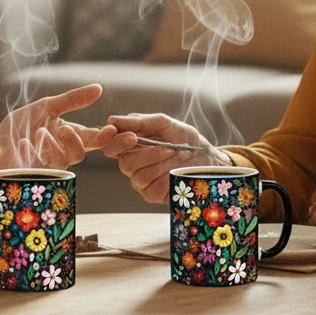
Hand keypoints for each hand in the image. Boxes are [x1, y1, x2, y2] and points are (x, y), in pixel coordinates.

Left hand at [0, 83, 117, 174]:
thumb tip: (98, 88)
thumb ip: (72, 100)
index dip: (105, 137)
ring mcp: (49, 166)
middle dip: (75, 142)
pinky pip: (39, 168)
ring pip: (61, 161)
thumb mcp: (47, 106)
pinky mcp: (33, 175)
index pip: (93, 138)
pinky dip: (30, 152)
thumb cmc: (22, 124)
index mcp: (70, 135)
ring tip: (39, 132)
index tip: (111, 131)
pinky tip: (22, 143)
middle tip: (65, 129)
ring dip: (51, 145)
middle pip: (79, 153)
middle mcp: (62, 152)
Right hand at [102, 113, 231, 204]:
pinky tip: (177, 170)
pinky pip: (152, 188)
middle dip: (147, 154)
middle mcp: (131, 164)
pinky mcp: (151, 194)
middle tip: (167, 147)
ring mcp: (140, 181)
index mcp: (129, 145)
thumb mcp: (164, 124)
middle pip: (124, 163)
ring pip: (139, 176)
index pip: (109, 146)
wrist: (207, 158)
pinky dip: (168, 177)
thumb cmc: (184, 138)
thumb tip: (112, 120)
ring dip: (162, 164)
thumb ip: (140, 122)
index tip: (131, 136)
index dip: (113, 142)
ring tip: (177, 154)